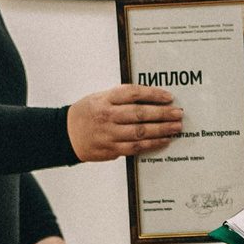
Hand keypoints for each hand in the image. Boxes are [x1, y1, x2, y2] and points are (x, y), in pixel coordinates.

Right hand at [67, 86, 182, 160]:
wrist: (66, 134)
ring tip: (176, 127)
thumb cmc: (86, 113)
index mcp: (105, 100)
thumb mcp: (100, 97)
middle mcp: (107, 116)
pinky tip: (163, 140)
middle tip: (178, 113)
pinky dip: (152, 144)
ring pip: (140, 132)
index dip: (153, 94)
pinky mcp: (111, 149)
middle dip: (162, 114)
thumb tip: (150, 97)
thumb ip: (121, 97)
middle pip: (139, 114)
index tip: (168, 97)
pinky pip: (135, 147)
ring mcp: (109, 134)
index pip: (132, 94)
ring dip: (161, 130)